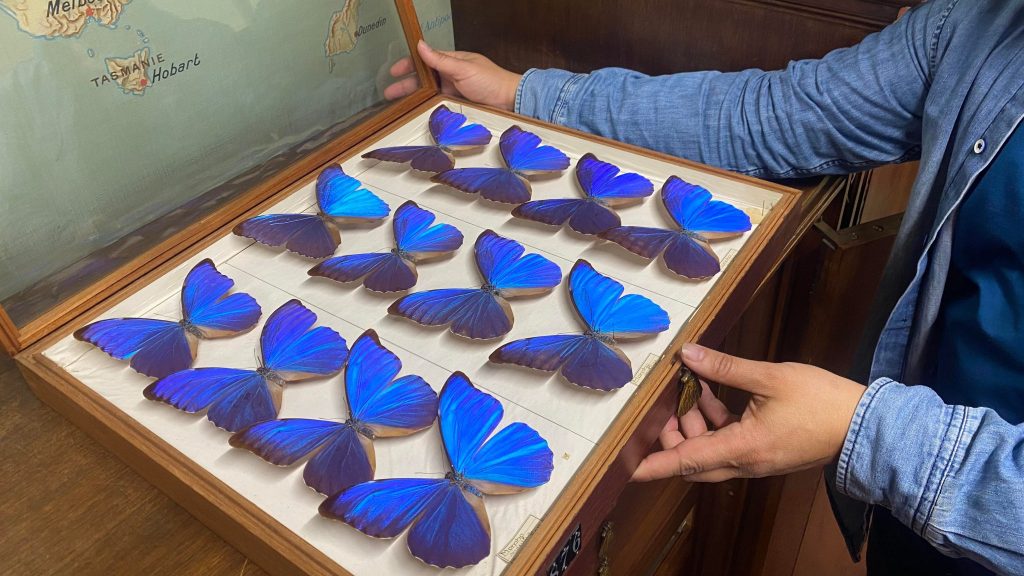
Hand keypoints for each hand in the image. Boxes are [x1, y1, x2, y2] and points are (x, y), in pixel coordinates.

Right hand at [384, 40, 521, 110]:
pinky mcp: (456, 106)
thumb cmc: (491, 81)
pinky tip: (416, 113)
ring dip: (413, 98)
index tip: (394, 72)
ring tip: (398, 106)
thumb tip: (420, 45)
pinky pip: (437, 106)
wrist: (509, 101)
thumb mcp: (463, 68)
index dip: (408, 65)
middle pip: (423, 80)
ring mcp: (452, 91)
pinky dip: (426, 108)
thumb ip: (440, 59)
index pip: (424, 60)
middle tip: (389, 94)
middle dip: (405, 85)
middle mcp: (450, 76)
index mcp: (451, 62)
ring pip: (428, 94)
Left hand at [632, 344, 866, 481]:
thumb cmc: (821, 402)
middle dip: (669, 436)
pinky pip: (726, 444)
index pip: (684, 461)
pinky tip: (713, 393)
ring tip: (691, 389)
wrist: (864, 426)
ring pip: (707, 451)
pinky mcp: (763, 453)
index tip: (624, 467)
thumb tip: (687, 354)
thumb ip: (725, 368)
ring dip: (693, 425)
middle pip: (690, 460)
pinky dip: (714, 423)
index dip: (651, 465)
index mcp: (742, 448)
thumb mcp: (770, 377)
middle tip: (661, 404)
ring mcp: (754, 460)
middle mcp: (744, 462)